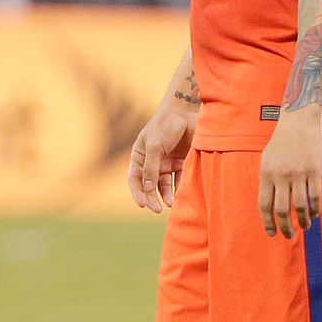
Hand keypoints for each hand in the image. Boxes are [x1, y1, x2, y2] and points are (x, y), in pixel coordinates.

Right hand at [128, 96, 196, 214]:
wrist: (186, 111)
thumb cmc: (165, 125)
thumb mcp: (154, 146)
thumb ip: (150, 168)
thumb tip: (147, 189)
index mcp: (140, 156)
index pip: (135, 179)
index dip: (138, 192)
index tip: (143, 204)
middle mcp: (152, 162)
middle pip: (150, 185)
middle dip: (152, 198)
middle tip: (157, 209)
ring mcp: (167, 163)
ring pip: (165, 185)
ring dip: (167, 195)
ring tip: (171, 203)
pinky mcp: (181, 162)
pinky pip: (179, 179)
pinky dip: (179, 187)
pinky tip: (181, 194)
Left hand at [258, 109, 321, 238]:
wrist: (299, 120)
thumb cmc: (282, 141)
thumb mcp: (267, 159)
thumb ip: (268, 180)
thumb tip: (269, 205)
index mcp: (266, 174)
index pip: (264, 205)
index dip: (268, 222)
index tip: (272, 233)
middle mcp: (281, 175)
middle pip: (282, 210)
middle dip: (285, 227)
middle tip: (289, 235)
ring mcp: (298, 173)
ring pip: (300, 206)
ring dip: (303, 221)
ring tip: (305, 226)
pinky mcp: (314, 170)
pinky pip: (315, 196)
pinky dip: (315, 209)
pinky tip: (315, 214)